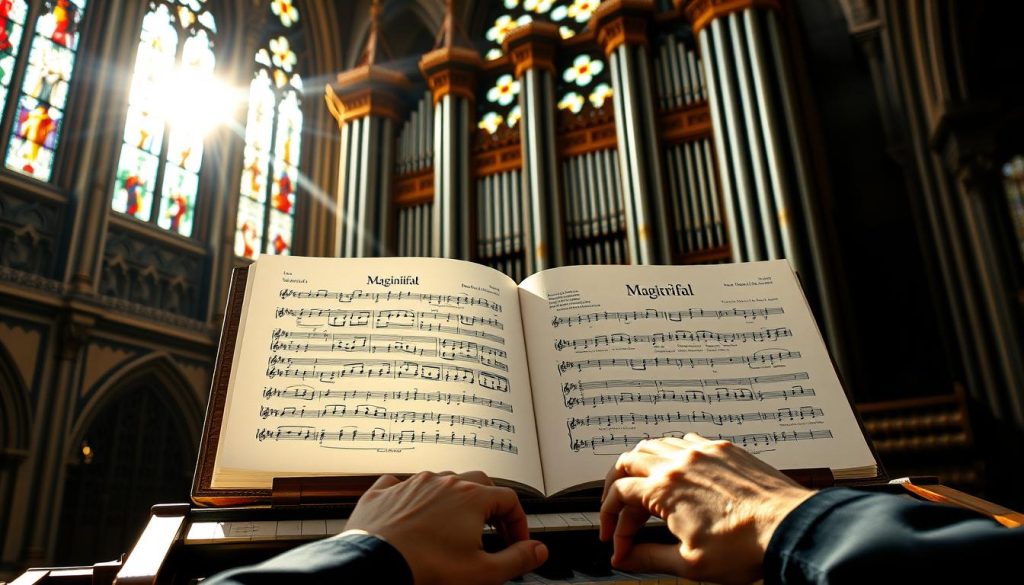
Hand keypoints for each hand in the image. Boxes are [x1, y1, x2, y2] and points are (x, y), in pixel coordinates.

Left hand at [345, 471, 547, 584]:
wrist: (375, 566)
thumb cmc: (427, 569)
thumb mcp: (483, 572)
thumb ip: (517, 559)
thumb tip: (538, 550)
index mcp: (471, 497)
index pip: (509, 499)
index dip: (518, 522)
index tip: (516, 543)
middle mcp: (443, 482)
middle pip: (478, 482)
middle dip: (489, 504)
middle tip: (491, 531)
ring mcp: (411, 483)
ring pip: (441, 480)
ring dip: (453, 498)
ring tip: (454, 525)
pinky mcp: (384, 492)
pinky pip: (402, 483)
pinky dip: (412, 495)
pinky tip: (412, 513)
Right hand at [600, 434, 813, 584]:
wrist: (791, 528)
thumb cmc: (746, 545)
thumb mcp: (689, 564)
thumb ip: (649, 558)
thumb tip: (625, 560)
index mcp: (665, 489)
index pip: (619, 496)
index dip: (610, 520)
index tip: (616, 541)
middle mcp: (679, 463)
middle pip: (628, 462)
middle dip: (614, 487)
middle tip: (614, 508)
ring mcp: (702, 452)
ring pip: (654, 444)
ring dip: (639, 466)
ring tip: (639, 487)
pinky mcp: (723, 449)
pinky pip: (684, 440)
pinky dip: (670, 453)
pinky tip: (675, 470)